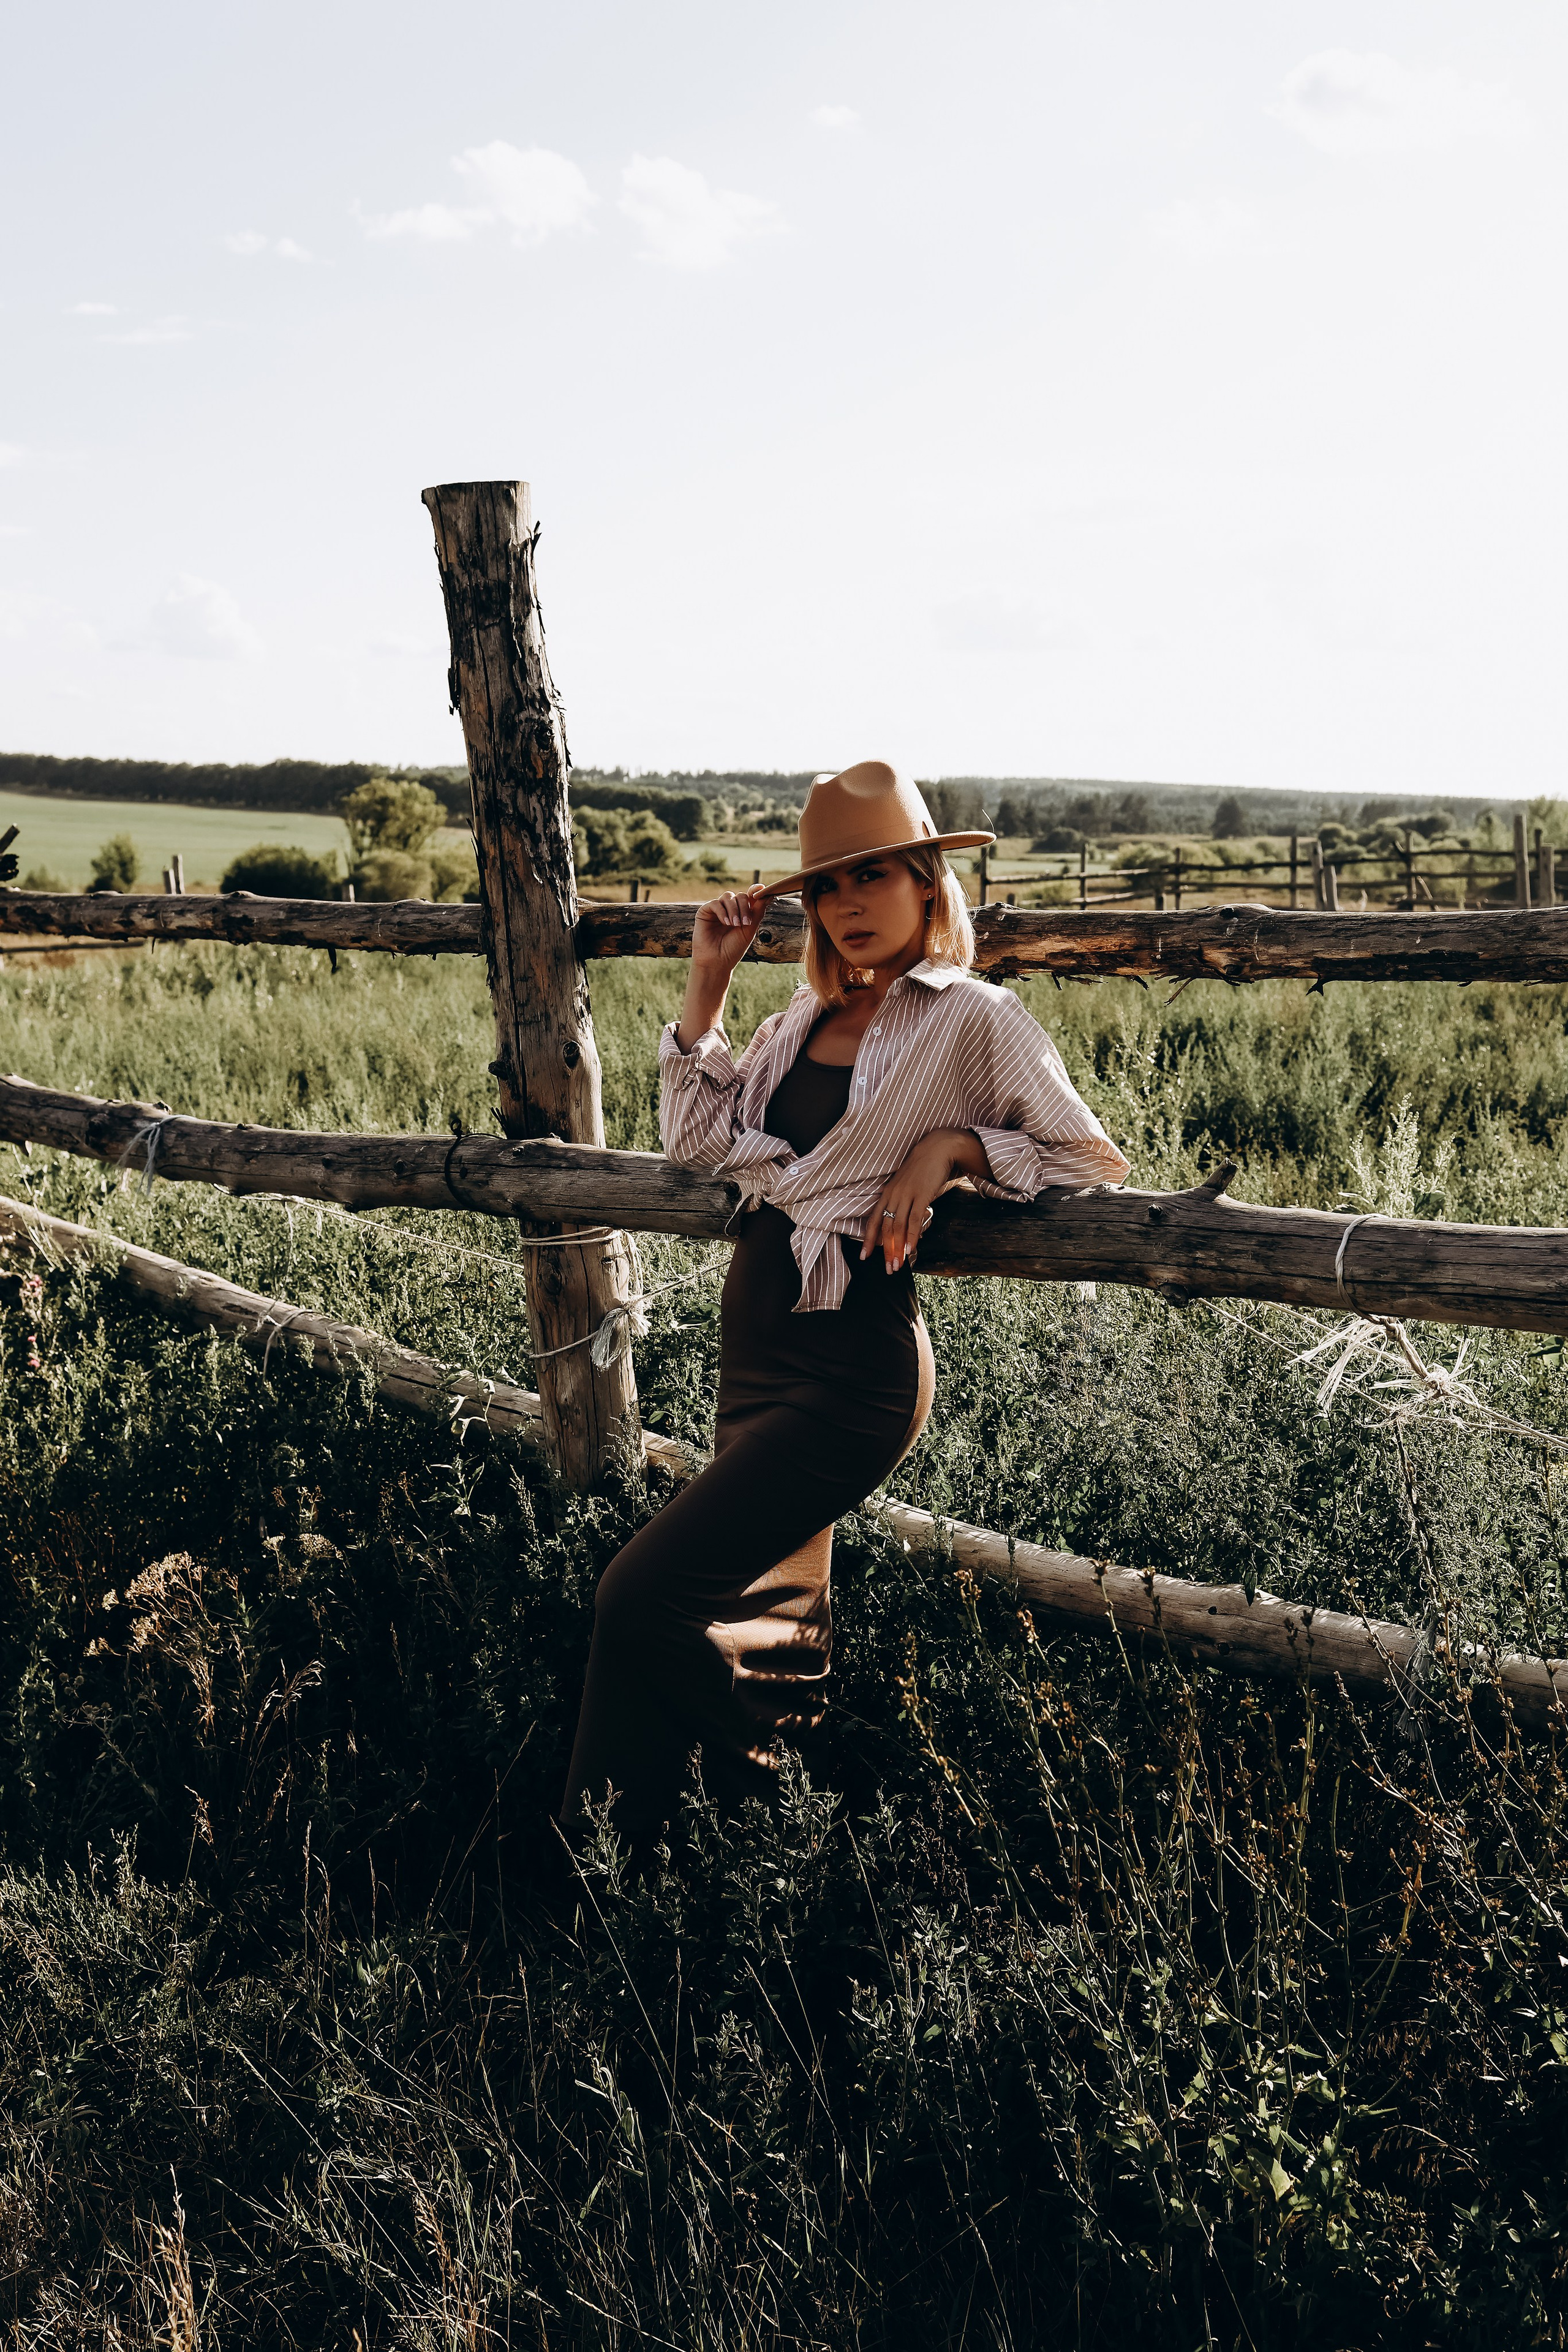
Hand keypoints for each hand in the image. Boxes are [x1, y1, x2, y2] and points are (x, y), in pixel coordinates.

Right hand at [691, 888, 766, 978]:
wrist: (716, 962)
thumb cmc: (733, 948)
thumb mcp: (750, 929)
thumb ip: (758, 911)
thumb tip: (770, 894)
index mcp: (742, 913)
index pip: (749, 896)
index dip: (755, 890)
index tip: (762, 889)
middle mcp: (730, 909)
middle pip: (740, 896)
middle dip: (745, 908)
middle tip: (745, 924)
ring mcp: (717, 910)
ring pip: (728, 897)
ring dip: (734, 910)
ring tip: (735, 925)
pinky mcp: (705, 912)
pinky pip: (715, 903)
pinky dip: (722, 911)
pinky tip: (726, 922)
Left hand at [861, 1132, 963, 1272]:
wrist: (936, 1149)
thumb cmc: (921, 1169)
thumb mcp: (905, 1186)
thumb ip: (901, 1203)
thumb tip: (900, 1225)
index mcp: (887, 1194)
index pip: (873, 1221)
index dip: (868, 1240)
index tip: (865, 1256)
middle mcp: (893, 1196)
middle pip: (885, 1228)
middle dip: (885, 1251)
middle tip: (888, 1269)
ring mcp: (906, 1195)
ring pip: (897, 1227)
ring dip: (897, 1249)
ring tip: (898, 1265)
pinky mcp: (921, 1195)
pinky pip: (914, 1220)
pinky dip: (911, 1236)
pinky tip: (910, 1250)